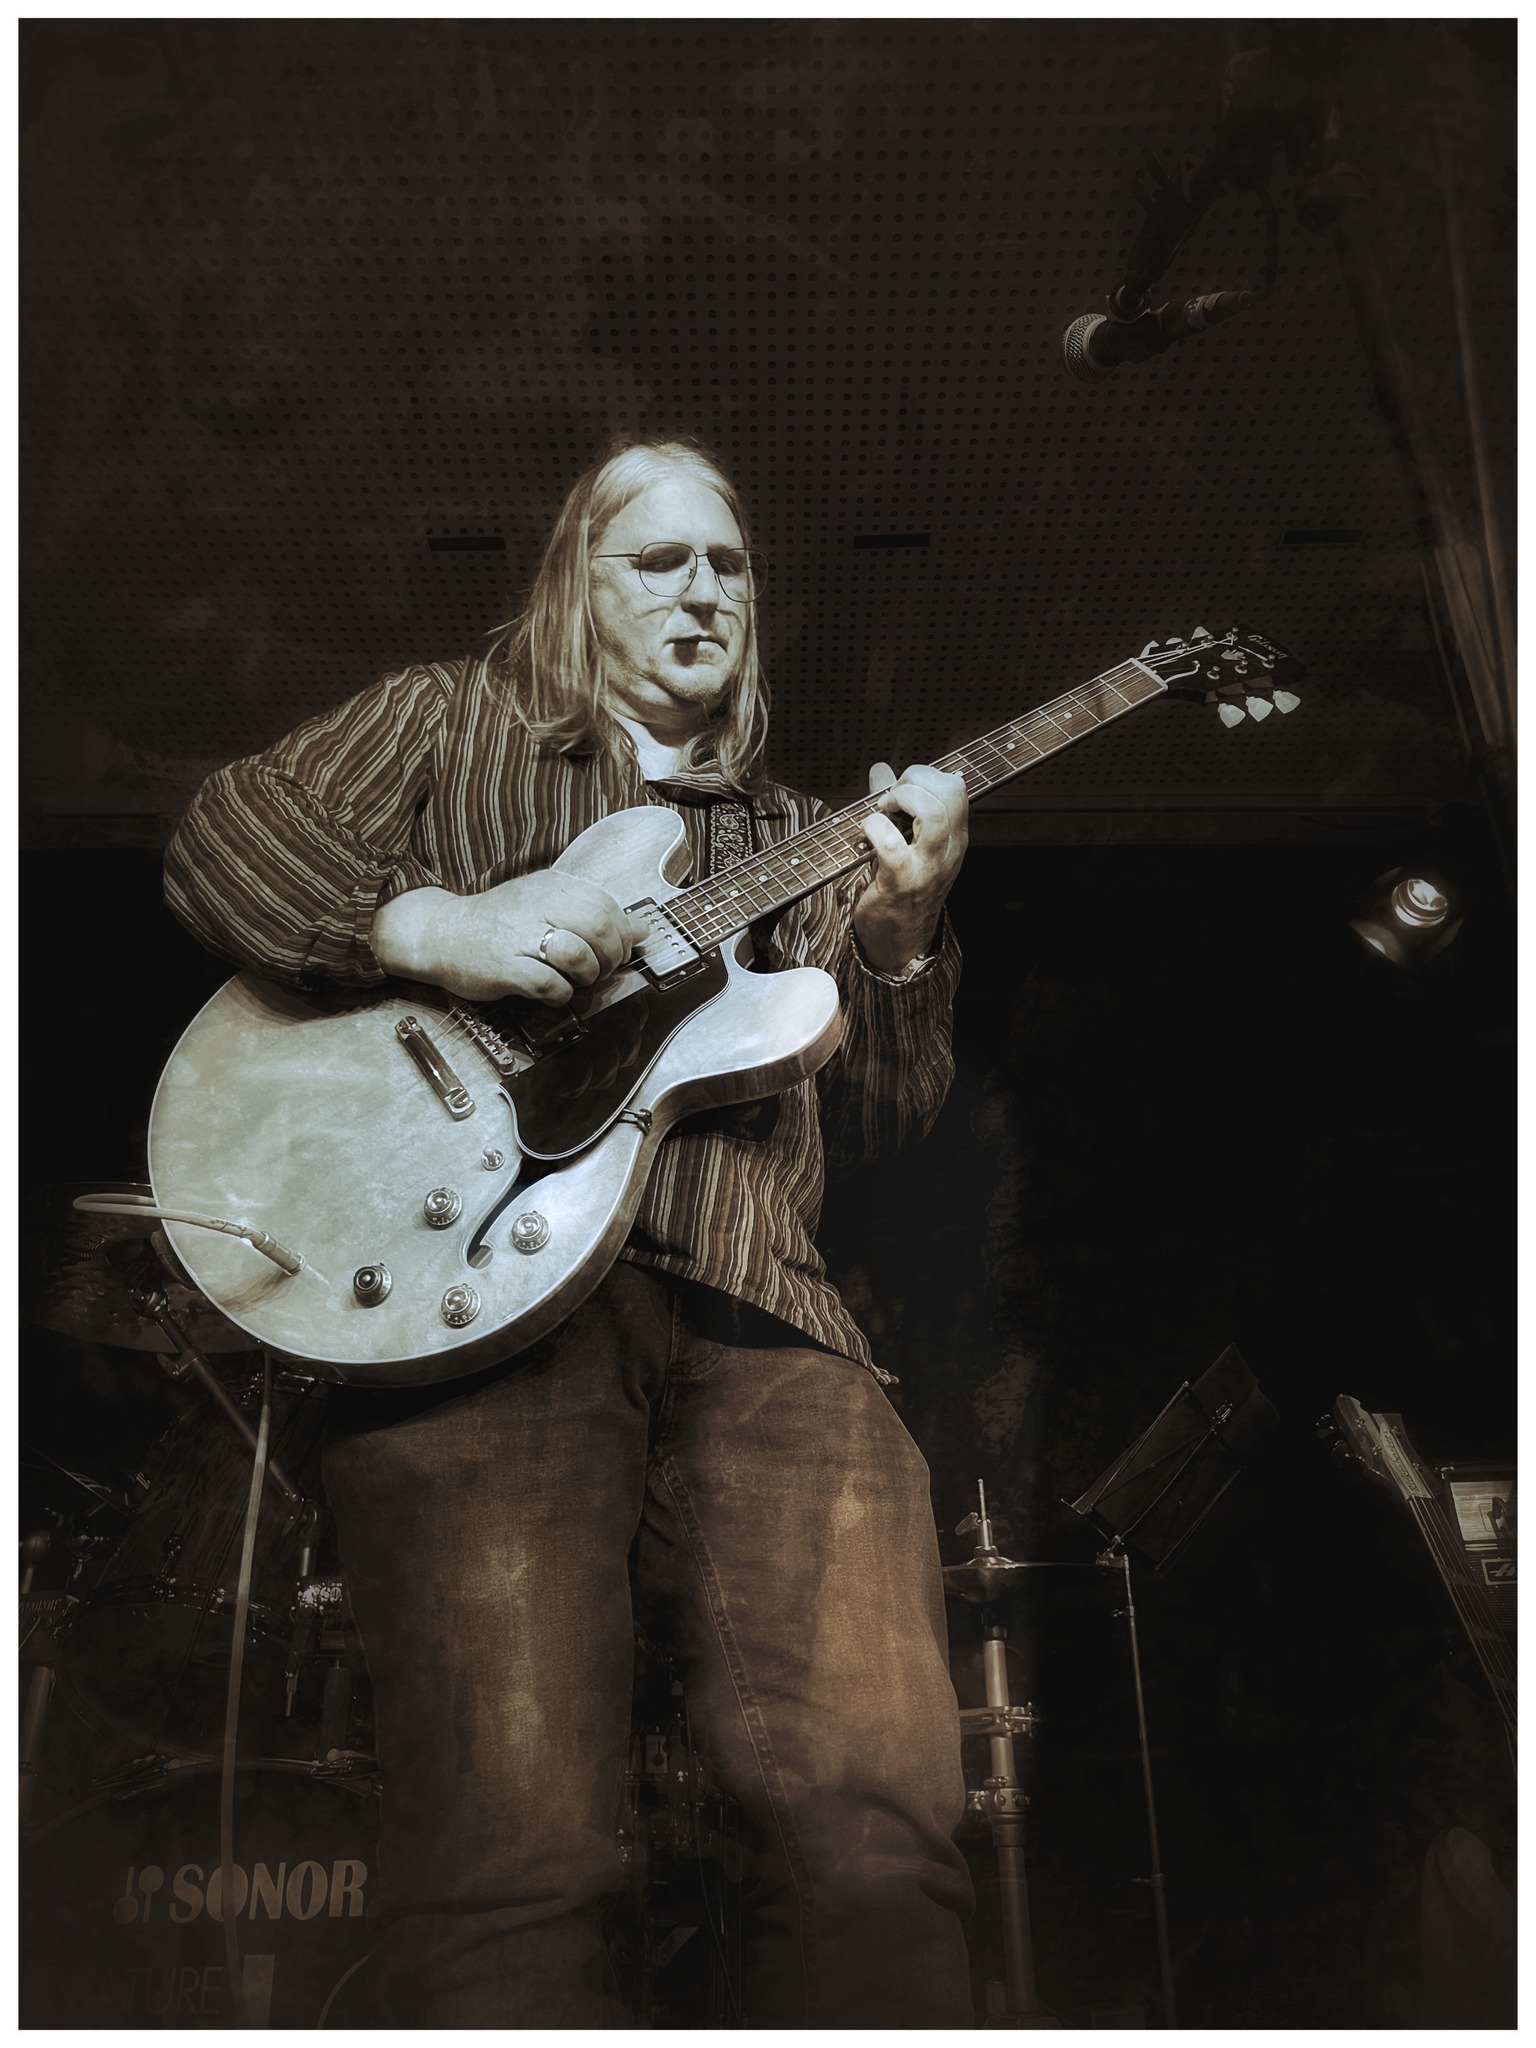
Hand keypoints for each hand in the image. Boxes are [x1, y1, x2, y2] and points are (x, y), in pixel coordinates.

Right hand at [372, 873, 650, 1003]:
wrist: (440, 932)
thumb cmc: (500, 923)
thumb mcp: (547, 907)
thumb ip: (595, 916)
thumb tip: (643, 929)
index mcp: (553, 887)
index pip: (607, 906)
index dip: (620, 935)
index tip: (614, 951)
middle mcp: (538, 906)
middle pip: (599, 929)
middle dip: (610, 957)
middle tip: (600, 970)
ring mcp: (520, 936)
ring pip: (578, 955)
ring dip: (587, 975)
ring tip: (576, 980)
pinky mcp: (504, 967)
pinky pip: (548, 984)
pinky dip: (560, 995)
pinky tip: (552, 993)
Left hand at [853, 761, 968, 973]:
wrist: (899, 938)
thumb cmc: (900, 885)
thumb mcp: (907, 840)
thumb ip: (894, 803)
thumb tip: (880, 769)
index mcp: (954, 837)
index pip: (957, 787)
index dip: (926, 775)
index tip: (901, 789)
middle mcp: (948, 850)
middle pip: (949, 791)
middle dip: (912, 781)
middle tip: (889, 800)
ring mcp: (928, 867)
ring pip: (931, 813)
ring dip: (900, 801)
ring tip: (882, 812)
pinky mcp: (902, 883)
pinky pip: (891, 845)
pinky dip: (874, 829)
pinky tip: (866, 833)